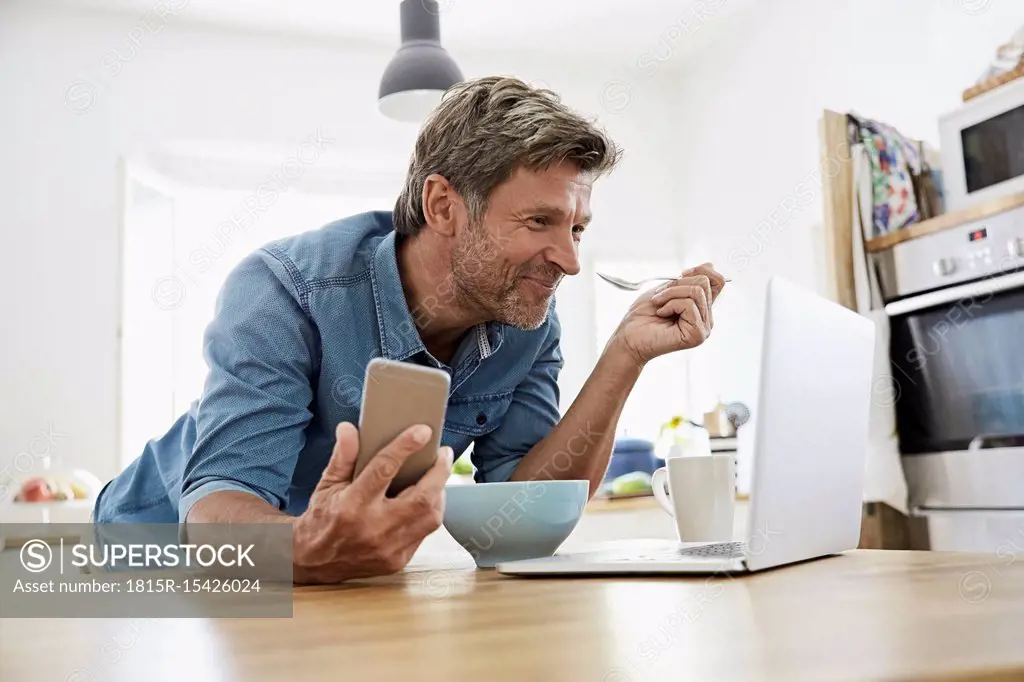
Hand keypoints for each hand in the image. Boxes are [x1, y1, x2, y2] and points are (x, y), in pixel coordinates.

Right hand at [292, 421, 453, 583]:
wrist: (315, 562)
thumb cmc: (323, 517)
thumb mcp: (327, 484)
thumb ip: (343, 456)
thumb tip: (349, 428)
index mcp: (352, 505)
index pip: (384, 469)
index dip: (406, 446)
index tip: (423, 431)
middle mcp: (373, 528)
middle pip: (421, 497)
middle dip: (439, 472)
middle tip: (444, 454)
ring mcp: (387, 548)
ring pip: (430, 517)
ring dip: (439, 493)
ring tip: (438, 476)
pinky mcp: (397, 561)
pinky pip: (425, 533)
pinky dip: (430, 513)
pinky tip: (429, 499)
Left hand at [606, 262, 726, 367]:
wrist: (628, 337)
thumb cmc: (642, 316)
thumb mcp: (667, 289)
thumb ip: (689, 280)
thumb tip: (710, 265)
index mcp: (700, 307)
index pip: (717, 282)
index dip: (701, 271)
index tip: (681, 274)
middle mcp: (705, 318)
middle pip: (705, 283)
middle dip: (677, 284)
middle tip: (660, 297)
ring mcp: (703, 328)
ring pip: (697, 292)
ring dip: (671, 294)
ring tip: (658, 305)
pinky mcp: (697, 334)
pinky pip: (689, 305)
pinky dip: (670, 305)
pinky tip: (661, 315)